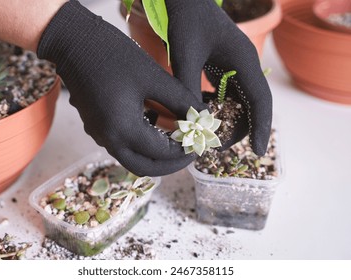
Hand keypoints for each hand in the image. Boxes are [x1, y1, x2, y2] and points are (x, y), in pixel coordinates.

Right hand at [37, 1, 204, 175]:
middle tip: (189, 151)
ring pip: (132, 159)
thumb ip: (180, 100)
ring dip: (155, 156)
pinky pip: (121, 146)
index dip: (184, 151)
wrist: (73, 42)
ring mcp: (99, 134)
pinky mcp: (95, 127)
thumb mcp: (154, 77)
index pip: (161, 154)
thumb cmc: (114, 55)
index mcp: (123, 129)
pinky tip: (154, 127)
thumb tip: (202, 116)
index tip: (200, 142)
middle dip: (170, 164)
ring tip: (175, 140)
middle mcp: (109, 139)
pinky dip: (141, 146)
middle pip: (144, 168)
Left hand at [165, 0, 271, 155]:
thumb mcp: (184, 56)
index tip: (258, 152)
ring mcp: (236, 66)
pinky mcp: (224, 67)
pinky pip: (228, 94)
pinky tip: (202, 115)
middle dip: (240, 129)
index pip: (260, 101)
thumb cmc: (186, 21)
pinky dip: (219, 108)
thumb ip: (188, 88)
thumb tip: (193, 122)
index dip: (261, 128)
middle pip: (252, 105)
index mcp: (244, 61)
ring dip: (229, 120)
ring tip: (209, 136)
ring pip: (240, 102)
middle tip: (218, 146)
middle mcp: (245, 65)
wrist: (184, 0)